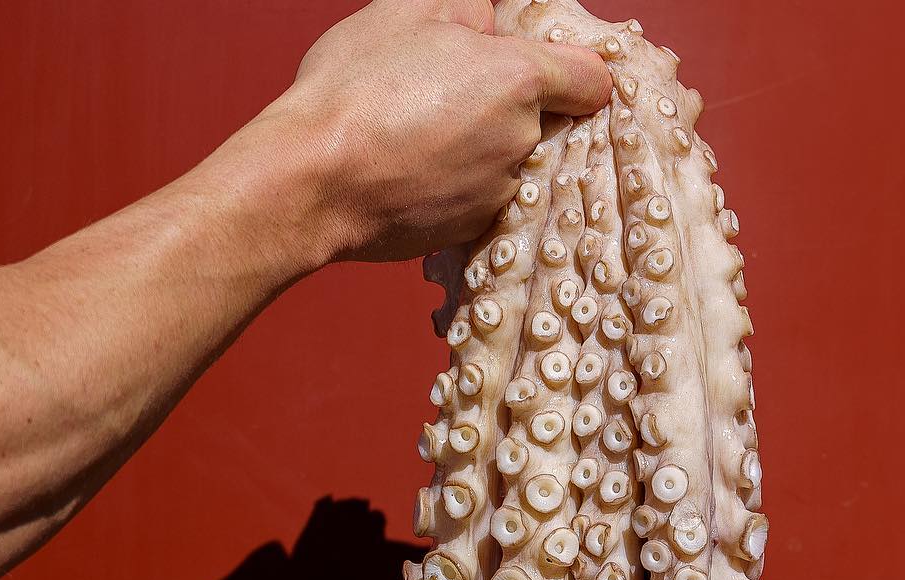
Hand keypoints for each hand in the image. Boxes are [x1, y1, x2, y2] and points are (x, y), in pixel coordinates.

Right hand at [274, 0, 611, 260]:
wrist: (313, 180)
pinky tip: (415, 172)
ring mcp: (498, 193)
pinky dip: (457, 187)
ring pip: (509, 164)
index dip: (574, 72)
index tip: (555, 73)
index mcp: (519, 79)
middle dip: (510, 108)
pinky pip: (479, 200)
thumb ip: (471, 11)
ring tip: (423, 136)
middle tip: (453, 97)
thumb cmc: (355, 88)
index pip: (591, 79)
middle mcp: (522, 141)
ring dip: (480, 150)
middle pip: (544, 122)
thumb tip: (493, 22)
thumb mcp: (410, 8)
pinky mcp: (470, 231)